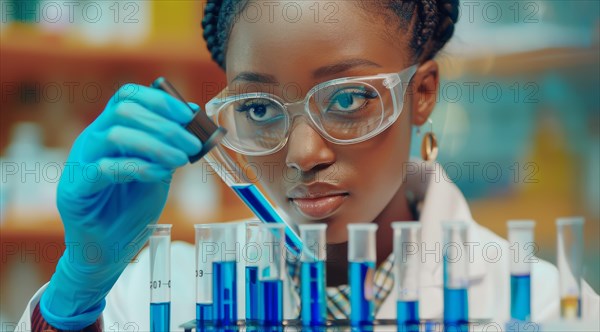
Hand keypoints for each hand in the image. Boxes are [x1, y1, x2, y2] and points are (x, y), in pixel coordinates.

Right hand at [40, 84, 201, 328]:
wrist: (108, 250)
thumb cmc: (131, 209)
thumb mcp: (158, 172)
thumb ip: (169, 146)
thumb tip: (191, 115)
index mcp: (110, 130)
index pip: (127, 97)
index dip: (158, 99)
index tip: (188, 114)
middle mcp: (92, 140)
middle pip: (123, 111)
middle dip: (164, 124)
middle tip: (192, 143)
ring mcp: (79, 162)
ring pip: (115, 135)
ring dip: (156, 145)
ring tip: (181, 159)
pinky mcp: (74, 188)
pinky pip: (104, 169)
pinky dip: (138, 168)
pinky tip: (159, 175)